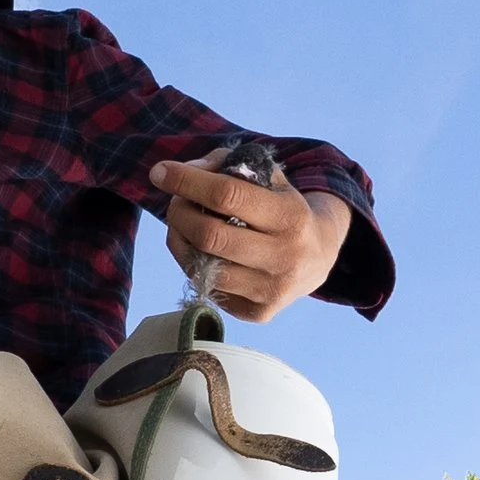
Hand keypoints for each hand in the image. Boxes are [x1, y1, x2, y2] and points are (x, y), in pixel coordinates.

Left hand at [150, 153, 352, 322]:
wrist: (319, 256)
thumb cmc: (283, 209)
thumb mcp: (268, 178)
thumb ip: (226, 166)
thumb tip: (185, 172)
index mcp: (291, 216)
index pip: (227, 196)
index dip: (187, 181)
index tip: (160, 171)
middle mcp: (285, 257)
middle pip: (209, 235)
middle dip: (180, 213)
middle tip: (175, 202)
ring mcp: (271, 290)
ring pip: (202, 267)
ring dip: (180, 240)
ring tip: (184, 225)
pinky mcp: (258, 313)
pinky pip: (208, 287)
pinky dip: (193, 264)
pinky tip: (201, 251)